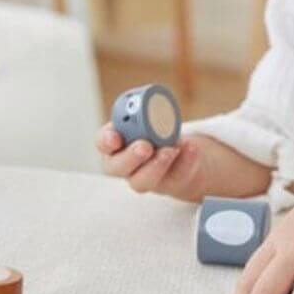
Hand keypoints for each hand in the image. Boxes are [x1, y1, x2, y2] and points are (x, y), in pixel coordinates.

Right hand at [97, 125, 213, 203]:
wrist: (183, 156)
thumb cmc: (158, 134)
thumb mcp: (151, 121)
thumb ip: (147, 116)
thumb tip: (153, 109)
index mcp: (115, 145)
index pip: (103, 143)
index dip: (105, 141)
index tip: (115, 137)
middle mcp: (125, 166)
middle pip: (117, 167)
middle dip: (130, 157)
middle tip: (144, 147)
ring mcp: (146, 178)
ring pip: (143, 181)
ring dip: (156, 165)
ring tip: (170, 150)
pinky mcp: (170, 184)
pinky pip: (176, 176)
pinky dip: (185, 161)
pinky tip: (190, 148)